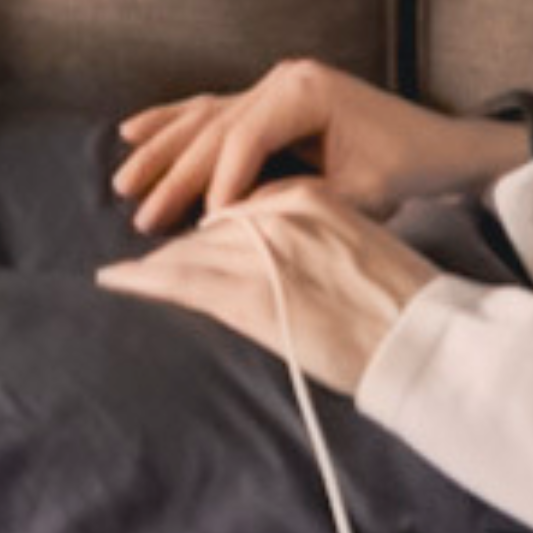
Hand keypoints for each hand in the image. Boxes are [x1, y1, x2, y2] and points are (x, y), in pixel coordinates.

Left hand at [93, 179, 443, 396]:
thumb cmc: (402, 302)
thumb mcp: (362, 246)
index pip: (244, 205)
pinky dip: (140, 279)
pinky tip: (115, 278)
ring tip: (127, 271)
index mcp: (313, 196)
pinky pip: (179, 280)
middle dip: (179, 243)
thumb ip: (320, 237)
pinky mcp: (245, 294)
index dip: (214, 226)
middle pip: (212, 227)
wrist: (418, 336)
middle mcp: (281, 214)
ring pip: (190, 252)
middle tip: (147, 255)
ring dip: (154, 262)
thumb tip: (293, 256)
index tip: (194, 238)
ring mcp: (260, 252)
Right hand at [111, 57, 511, 233]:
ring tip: (123, 182)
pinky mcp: (271, 97)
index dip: (219, 185)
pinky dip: (174, 121)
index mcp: (307, 91)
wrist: (437, 145)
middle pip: (217, 129)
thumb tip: (241, 219)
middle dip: (177, 175)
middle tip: (140, 215)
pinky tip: (133, 131)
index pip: (245, 140)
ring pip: (206, 118)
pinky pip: (214, 109)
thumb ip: (301, 201)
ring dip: (163, 150)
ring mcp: (275, 83)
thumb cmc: (406, 166)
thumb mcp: (360, 191)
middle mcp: (285, 79)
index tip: (202, 226)